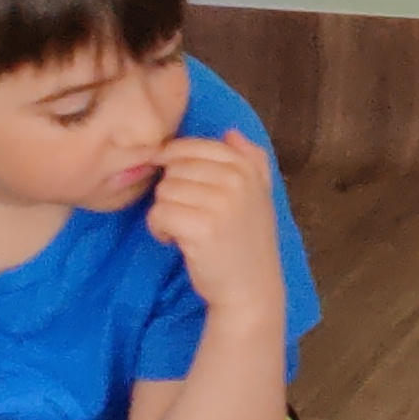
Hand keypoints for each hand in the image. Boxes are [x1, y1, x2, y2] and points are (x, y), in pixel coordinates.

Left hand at [142, 132, 286, 325]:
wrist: (250, 287)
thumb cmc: (248, 241)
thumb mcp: (259, 195)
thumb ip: (251, 159)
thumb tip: (231, 132)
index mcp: (247, 167)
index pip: (192, 146)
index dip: (175, 165)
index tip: (182, 188)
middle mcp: (236, 181)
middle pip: (173, 168)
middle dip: (172, 191)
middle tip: (188, 214)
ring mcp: (220, 204)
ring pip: (163, 190)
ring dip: (164, 212)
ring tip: (183, 229)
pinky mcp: (201, 229)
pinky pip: (159, 214)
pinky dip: (159, 230)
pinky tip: (175, 241)